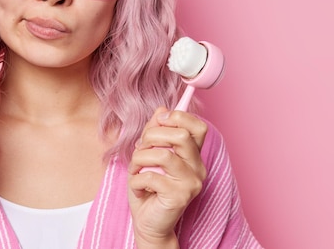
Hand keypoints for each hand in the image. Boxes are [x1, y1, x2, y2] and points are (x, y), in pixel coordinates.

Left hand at [127, 108, 207, 247]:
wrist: (148, 222)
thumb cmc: (148, 188)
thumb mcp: (148, 154)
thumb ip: (156, 132)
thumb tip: (161, 110)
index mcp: (193, 155)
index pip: (198, 127)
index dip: (178, 117)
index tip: (159, 120)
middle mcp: (198, 168)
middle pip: (181, 136)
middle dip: (152, 136)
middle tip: (140, 148)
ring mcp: (191, 183)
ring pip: (163, 155)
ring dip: (140, 159)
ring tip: (135, 169)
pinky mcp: (180, 197)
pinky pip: (151, 176)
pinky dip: (137, 180)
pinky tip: (138, 187)